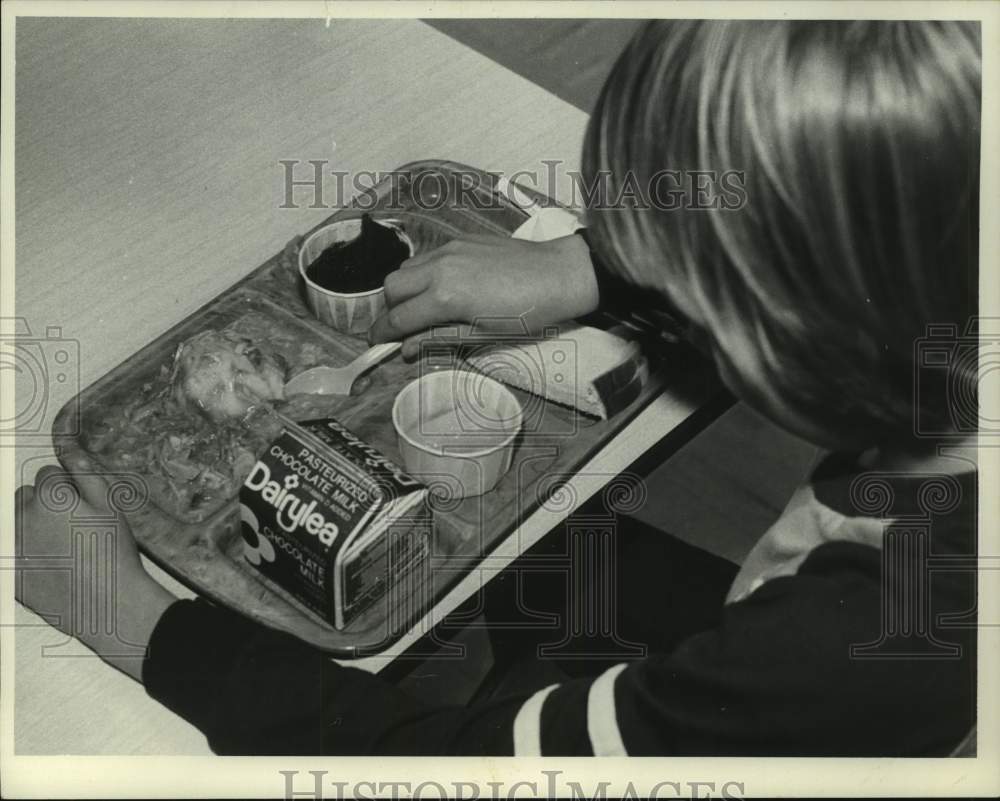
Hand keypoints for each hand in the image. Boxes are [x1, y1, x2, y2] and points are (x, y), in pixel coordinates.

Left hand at [15, 463, 175, 680]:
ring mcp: (12, 547)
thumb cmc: (113, 554)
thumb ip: (85, 472)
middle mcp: (22, 518)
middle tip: (72, 529)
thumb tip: (67, 447)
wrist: (108, 604)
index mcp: (49, 497)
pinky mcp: (9, 572)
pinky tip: (50, 565)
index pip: (48, 475)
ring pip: (15, 522)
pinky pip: (13, 551)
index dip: (69, 489)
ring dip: (30, 527)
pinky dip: (25, 554)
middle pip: (25, 497)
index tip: (82, 508)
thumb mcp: (110, 505)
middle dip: (43, 505)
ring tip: (60, 549)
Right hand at [368, 233, 599, 357]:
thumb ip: (439, 339)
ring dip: (405, 289)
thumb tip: (405, 349)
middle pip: (391, 287)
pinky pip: (427, 256)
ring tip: (423, 306)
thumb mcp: (483, 335)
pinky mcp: (461, 240)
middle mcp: (439, 268)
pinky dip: (423, 273)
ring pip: (406, 268)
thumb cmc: (528, 314)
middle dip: (391, 309)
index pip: (397, 318)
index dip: (382, 334)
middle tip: (405, 327)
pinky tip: (443, 287)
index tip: (377, 344)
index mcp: (444, 297)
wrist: (560, 275)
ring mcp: (449, 250)